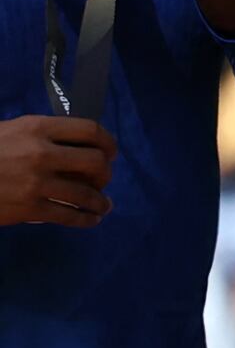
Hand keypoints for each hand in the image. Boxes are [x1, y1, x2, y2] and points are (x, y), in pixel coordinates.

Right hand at [0, 115, 116, 227]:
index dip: (107, 142)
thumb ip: (40, 135)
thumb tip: (73, 144)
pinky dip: (86, 219)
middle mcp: (42, 153)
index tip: (110, 152)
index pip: (89, 130)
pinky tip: (91, 219)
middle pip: (95, 162)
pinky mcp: (30, 208)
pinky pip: (69, 216)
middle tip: (103, 180)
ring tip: (103, 205)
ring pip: (87, 193)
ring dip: (100, 201)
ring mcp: (37, 182)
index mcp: (37, 128)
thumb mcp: (8, 131)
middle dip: (105, 173)